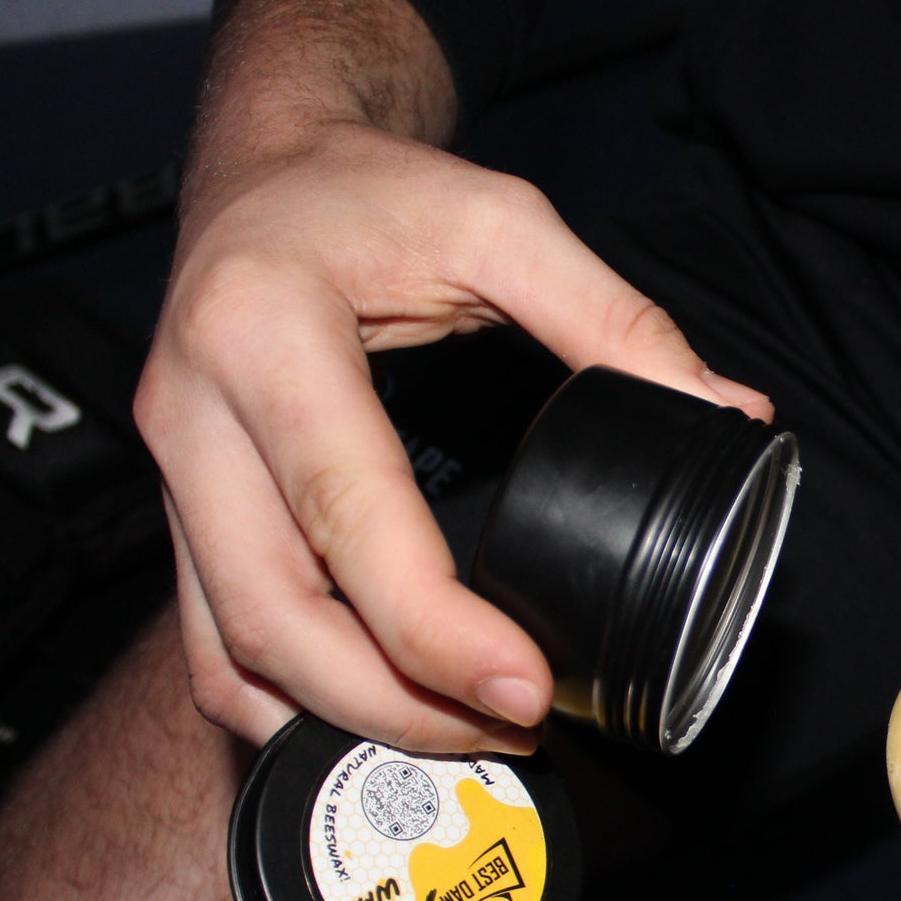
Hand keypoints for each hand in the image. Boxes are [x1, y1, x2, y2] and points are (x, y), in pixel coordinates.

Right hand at [135, 118, 770, 748]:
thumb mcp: (503, 219)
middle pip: (272, 617)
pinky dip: (286, 701)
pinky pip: (212, 641)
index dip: (435, 630)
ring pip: (229, 649)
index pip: (349, 517)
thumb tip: (726, 416)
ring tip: (465, 736)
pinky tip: (376, 717)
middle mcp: (193, 412)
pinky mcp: (180, 507)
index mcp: (264, 332)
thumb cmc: (371, 189)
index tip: (526, 690)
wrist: (264, 164)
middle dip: (394, 707)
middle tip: (512, 730)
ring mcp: (174, 470)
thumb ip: (615, 320)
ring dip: (342, 719)